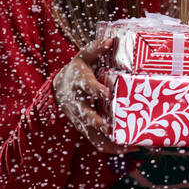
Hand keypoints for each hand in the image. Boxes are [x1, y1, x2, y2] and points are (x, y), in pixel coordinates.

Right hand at [53, 36, 126, 154]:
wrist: (59, 89)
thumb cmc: (77, 70)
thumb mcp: (83, 57)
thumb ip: (96, 49)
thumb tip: (111, 40)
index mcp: (79, 83)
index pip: (87, 86)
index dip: (96, 90)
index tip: (107, 94)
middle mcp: (78, 103)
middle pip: (87, 114)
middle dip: (98, 122)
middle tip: (110, 128)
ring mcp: (81, 118)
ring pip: (92, 133)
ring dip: (109, 140)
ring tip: (128, 146)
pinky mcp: (84, 128)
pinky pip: (95, 141)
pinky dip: (109, 147)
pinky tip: (126, 149)